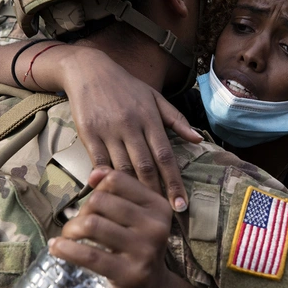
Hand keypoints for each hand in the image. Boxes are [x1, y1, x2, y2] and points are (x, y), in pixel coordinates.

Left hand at [49, 169, 173, 287]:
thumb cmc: (136, 248)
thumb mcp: (136, 217)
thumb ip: (118, 192)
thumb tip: (95, 173)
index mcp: (158, 206)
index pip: (117, 181)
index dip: (96, 188)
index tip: (91, 204)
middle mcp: (156, 226)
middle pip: (101, 201)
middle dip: (81, 211)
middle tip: (76, 226)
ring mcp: (144, 251)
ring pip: (92, 225)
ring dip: (71, 229)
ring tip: (67, 237)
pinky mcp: (129, 274)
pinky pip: (89, 255)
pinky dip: (66, 249)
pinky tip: (56, 248)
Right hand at [58, 47, 202, 211]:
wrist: (89, 70)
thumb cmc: (126, 86)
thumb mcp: (155, 98)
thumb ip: (176, 120)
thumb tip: (199, 139)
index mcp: (150, 119)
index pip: (166, 156)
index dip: (174, 182)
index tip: (181, 205)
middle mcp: (131, 126)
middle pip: (145, 166)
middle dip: (156, 193)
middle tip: (163, 217)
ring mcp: (109, 131)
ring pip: (122, 168)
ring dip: (132, 191)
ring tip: (140, 211)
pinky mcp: (89, 134)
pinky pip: (98, 162)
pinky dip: (105, 180)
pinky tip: (111, 196)